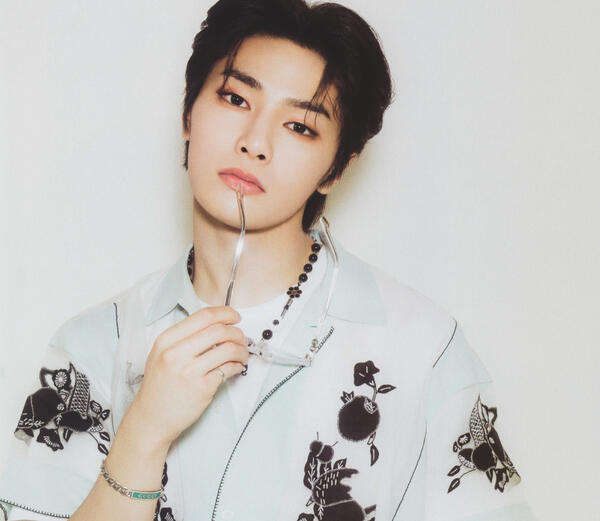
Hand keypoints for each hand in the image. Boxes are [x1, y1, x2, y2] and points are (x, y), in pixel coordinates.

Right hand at [126, 305, 247, 449]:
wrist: (151, 418)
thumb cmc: (159, 386)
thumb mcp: (161, 354)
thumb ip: (184, 338)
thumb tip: (217, 325)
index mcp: (167, 340)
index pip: (203, 316)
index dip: (225, 313)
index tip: (234, 317)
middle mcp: (176, 353)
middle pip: (219, 330)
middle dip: (237, 332)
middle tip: (241, 338)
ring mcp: (189, 371)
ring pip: (228, 349)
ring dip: (241, 350)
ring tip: (241, 354)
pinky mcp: (202, 388)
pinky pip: (228, 369)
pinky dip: (237, 366)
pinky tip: (235, 367)